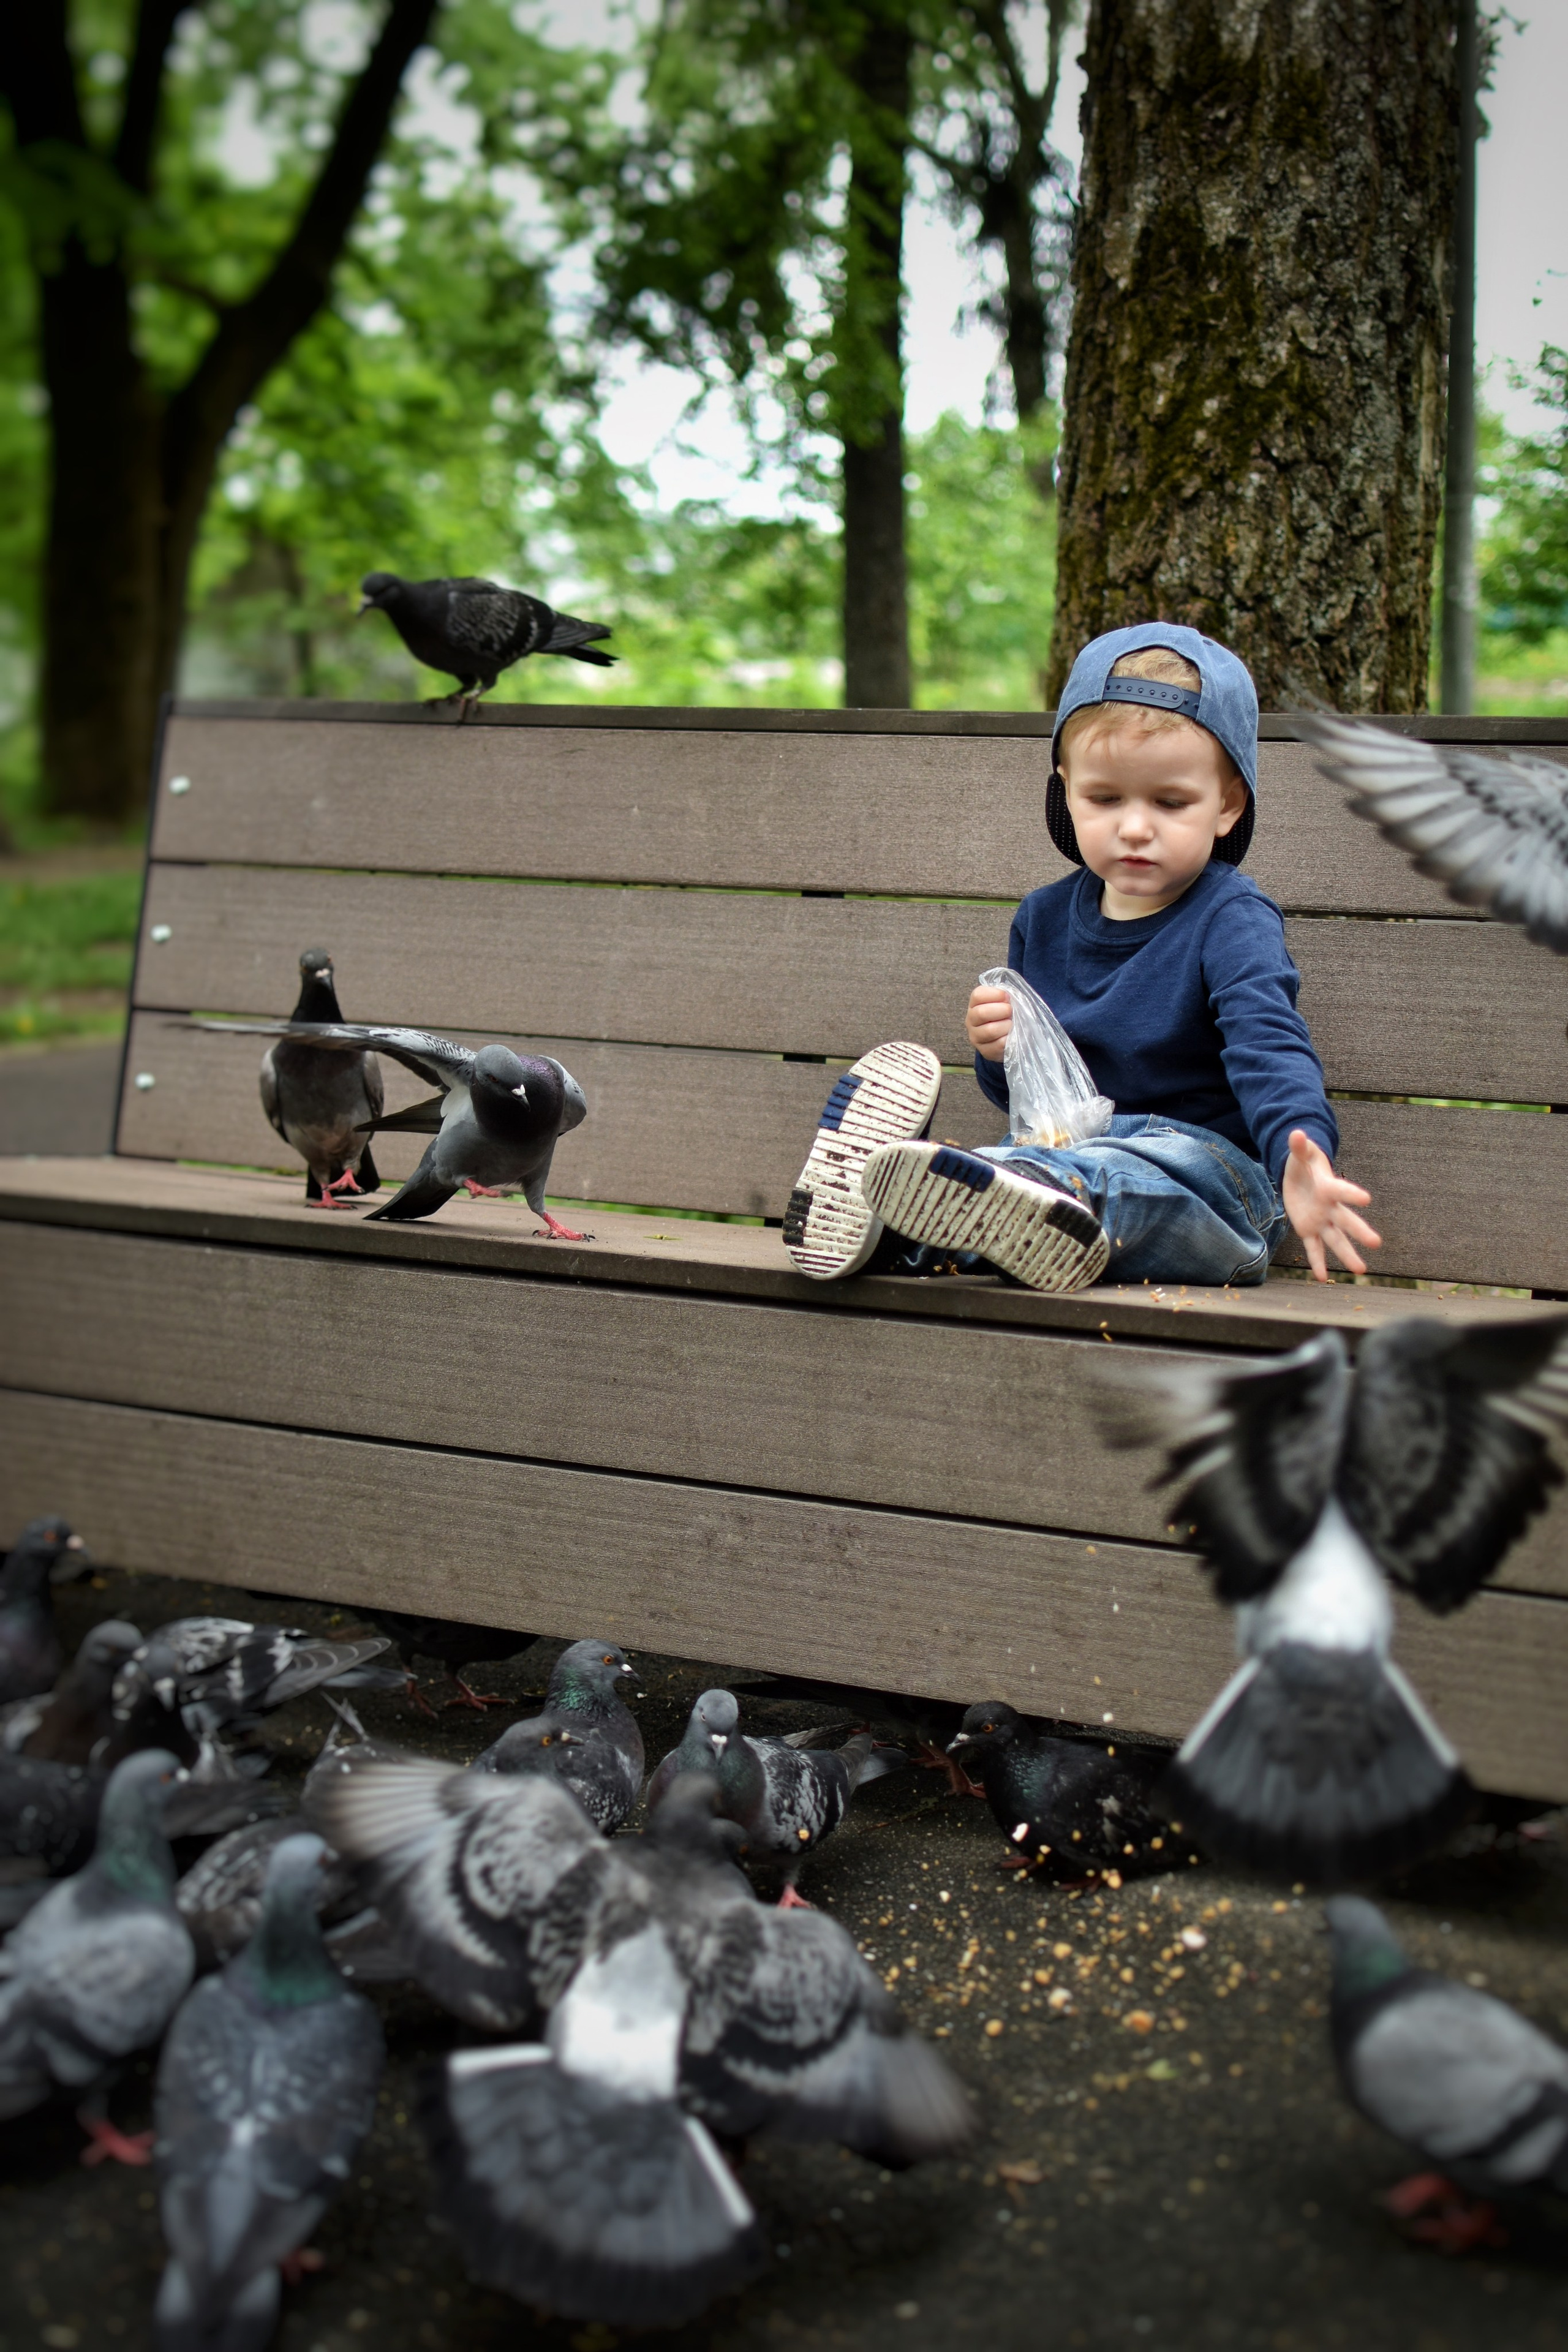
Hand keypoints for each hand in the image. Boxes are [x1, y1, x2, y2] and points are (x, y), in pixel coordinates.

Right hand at [967, 985, 1012, 1060]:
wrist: (1003, 1038)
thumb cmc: (1003, 1016)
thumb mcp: (1002, 1002)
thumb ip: (1004, 997)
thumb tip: (1008, 998)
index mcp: (974, 1004)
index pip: (977, 995)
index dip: (995, 994)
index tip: (1007, 997)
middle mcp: (970, 1020)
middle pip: (981, 1013)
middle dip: (1002, 1010)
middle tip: (1010, 1011)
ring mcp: (976, 1037)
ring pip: (990, 1030)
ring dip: (1006, 1026)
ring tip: (1011, 1024)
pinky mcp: (985, 1051)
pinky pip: (999, 1044)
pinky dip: (1009, 1039)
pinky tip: (1011, 1035)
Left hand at [1281, 1129, 1381, 1280]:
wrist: (1301, 1174)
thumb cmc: (1304, 1162)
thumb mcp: (1300, 1153)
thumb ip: (1299, 1147)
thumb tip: (1296, 1134)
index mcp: (1328, 1187)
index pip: (1341, 1191)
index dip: (1352, 1194)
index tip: (1367, 1200)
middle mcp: (1329, 1207)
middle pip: (1345, 1220)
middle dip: (1359, 1231)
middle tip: (1377, 1242)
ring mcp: (1321, 1221)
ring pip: (1335, 1240)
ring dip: (1346, 1254)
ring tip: (1361, 1270)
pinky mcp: (1308, 1230)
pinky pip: (1314, 1248)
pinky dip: (1317, 1262)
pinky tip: (1322, 1278)